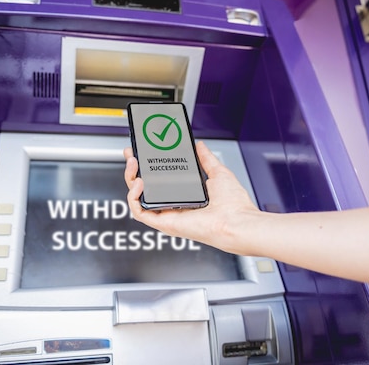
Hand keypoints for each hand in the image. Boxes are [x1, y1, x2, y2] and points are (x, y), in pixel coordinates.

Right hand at [123, 141, 259, 254]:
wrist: (238, 221)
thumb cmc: (233, 205)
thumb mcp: (218, 173)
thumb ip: (206, 159)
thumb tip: (200, 146)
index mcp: (184, 196)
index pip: (158, 182)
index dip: (147, 167)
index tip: (142, 152)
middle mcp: (173, 206)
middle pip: (144, 189)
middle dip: (133, 170)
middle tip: (132, 154)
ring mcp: (167, 214)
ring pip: (138, 199)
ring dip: (131, 180)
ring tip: (134, 164)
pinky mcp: (164, 223)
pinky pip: (140, 212)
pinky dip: (134, 197)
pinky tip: (139, 183)